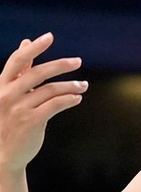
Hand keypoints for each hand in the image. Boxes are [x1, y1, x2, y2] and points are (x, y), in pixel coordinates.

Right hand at [0, 34, 85, 172]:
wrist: (3, 154)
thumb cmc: (8, 120)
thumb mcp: (9, 93)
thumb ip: (19, 70)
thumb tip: (26, 42)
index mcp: (1, 86)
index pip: (16, 61)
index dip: (33, 48)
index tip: (49, 37)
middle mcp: (7, 95)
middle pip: (38, 73)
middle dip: (60, 65)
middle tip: (78, 61)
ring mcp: (19, 109)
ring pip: (51, 90)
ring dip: (71, 86)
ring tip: (82, 86)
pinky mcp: (31, 122)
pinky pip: (56, 105)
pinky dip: (69, 99)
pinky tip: (77, 98)